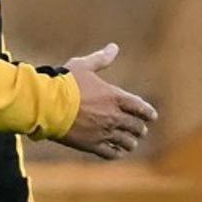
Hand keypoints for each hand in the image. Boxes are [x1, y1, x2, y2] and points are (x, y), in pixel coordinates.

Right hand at [56, 43, 156, 159]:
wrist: (49, 104)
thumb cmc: (65, 82)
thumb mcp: (84, 66)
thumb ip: (101, 59)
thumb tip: (114, 47)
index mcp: (114, 97)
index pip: (140, 107)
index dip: (148, 113)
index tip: (152, 117)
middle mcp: (113, 116)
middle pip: (136, 127)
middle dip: (139, 128)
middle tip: (140, 130)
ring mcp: (104, 132)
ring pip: (126, 143)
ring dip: (130, 142)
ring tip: (130, 143)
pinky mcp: (92, 145)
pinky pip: (111, 154)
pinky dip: (116, 153)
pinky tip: (116, 152)